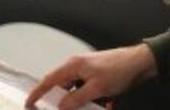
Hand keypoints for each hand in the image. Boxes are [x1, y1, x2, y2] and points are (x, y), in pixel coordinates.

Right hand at [25, 44, 156, 109]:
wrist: (139, 63)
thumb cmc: (119, 69)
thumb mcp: (96, 88)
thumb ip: (76, 98)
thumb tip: (61, 106)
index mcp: (73, 65)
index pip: (50, 79)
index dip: (38, 91)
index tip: (30, 101)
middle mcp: (78, 66)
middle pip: (62, 86)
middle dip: (63, 101)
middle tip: (62, 109)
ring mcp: (87, 71)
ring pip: (76, 91)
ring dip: (81, 102)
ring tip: (92, 106)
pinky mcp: (97, 77)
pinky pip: (87, 91)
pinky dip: (91, 99)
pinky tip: (103, 104)